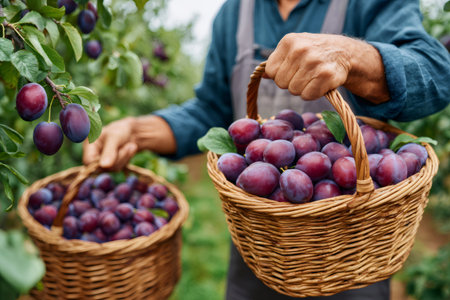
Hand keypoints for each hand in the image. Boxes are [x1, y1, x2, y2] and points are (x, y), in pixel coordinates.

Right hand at [83, 115, 176, 169]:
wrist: (135, 129)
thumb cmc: (123, 129)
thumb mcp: (116, 137)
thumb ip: (110, 151)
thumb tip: (104, 167)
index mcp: (89, 144)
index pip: (88, 162)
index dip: (102, 162)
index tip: (115, 154)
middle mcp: (93, 153)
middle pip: (101, 167)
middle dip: (118, 158)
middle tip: (129, 147)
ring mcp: (103, 159)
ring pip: (111, 169)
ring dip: (124, 158)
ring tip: (131, 146)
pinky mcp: (112, 163)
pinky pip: (119, 168)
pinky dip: (126, 160)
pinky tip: (131, 149)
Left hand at [265, 33, 388, 102]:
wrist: (344, 52)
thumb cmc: (314, 52)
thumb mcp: (294, 48)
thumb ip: (278, 61)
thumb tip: (262, 75)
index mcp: (289, 41)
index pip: (271, 71)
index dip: (280, 74)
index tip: (292, 70)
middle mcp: (301, 49)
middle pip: (282, 83)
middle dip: (291, 82)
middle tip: (305, 74)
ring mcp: (314, 62)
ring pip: (294, 91)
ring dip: (302, 89)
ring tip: (313, 77)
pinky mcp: (326, 76)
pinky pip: (307, 96)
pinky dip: (313, 94)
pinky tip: (320, 83)